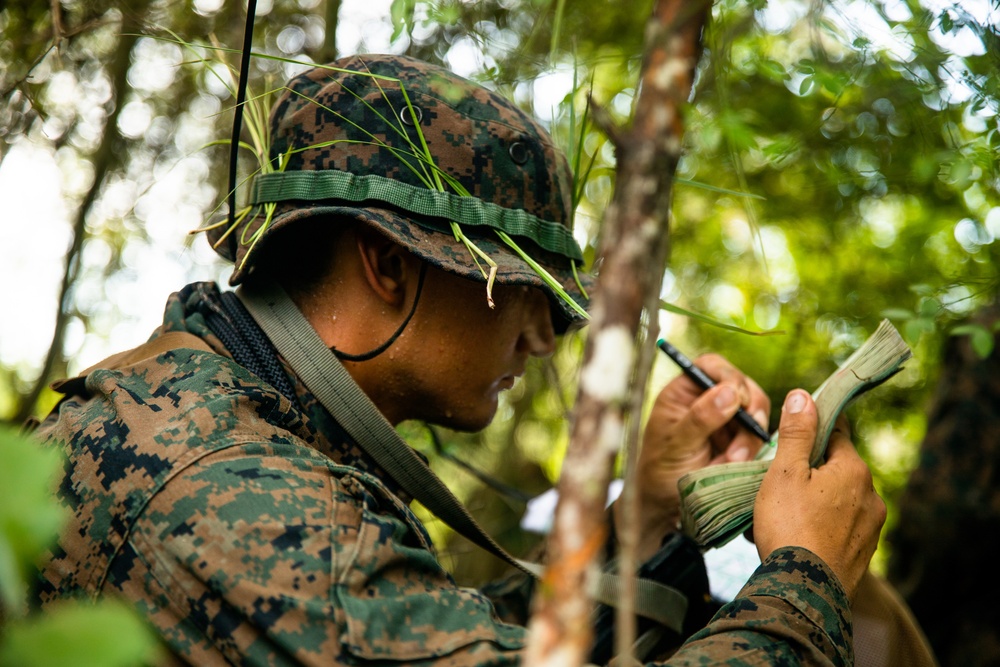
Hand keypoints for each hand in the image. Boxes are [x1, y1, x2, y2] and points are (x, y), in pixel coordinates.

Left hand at [625, 354, 769, 560]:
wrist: (667, 505)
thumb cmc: (660, 470)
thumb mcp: (676, 444)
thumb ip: (700, 418)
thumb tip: (730, 392)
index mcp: (684, 391)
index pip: (712, 367)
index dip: (730, 376)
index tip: (739, 398)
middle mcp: (706, 399)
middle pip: (742, 385)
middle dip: (749, 409)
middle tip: (750, 430)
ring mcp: (725, 419)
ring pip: (756, 411)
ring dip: (750, 435)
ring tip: (732, 459)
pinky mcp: (739, 439)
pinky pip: (758, 435)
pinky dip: (752, 449)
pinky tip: (735, 463)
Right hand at [753, 390, 885, 598]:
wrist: (803, 591)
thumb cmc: (789, 526)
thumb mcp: (784, 473)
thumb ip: (795, 433)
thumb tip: (803, 395)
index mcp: (854, 469)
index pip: (836, 432)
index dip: (811, 430)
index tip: (790, 436)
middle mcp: (871, 494)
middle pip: (837, 466)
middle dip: (810, 468)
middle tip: (778, 481)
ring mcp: (871, 526)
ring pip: (839, 498)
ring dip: (817, 498)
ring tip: (783, 512)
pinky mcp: (864, 552)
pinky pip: (841, 525)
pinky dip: (822, 523)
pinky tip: (797, 534)